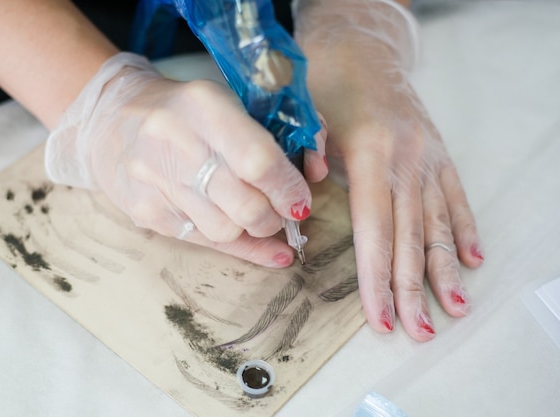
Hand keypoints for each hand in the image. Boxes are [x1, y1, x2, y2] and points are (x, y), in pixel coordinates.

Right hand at [45, 52, 327, 267]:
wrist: (113, 119)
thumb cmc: (187, 110)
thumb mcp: (230, 102)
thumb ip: (279, 130)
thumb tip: (317, 172)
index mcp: (204, 105)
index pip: (258, 160)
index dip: (289, 188)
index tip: (301, 200)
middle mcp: (175, 142)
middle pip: (245, 205)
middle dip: (275, 217)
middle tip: (283, 212)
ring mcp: (154, 181)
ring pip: (227, 230)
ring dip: (255, 229)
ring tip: (258, 215)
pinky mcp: (145, 211)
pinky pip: (205, 242)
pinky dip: (241, 246)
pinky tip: (263, 248)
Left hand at [294, 0, 483, 340]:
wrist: (364, 42)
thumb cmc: (328, 76)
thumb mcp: (303, 112)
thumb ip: (306, 155)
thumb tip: (306, 196)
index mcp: (371, 153)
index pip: (375, 229)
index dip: (377, 277)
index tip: (381, 316)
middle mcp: (407, 159)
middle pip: (410, 236)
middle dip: (412, 288)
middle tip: (418, 331)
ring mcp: (428, 157)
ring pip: (439, 222)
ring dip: (446, 269)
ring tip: (454, 307)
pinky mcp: (438, 153)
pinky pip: (456, 197)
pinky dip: (465, 229)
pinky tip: (473, 259)